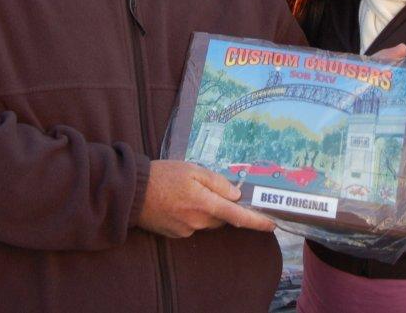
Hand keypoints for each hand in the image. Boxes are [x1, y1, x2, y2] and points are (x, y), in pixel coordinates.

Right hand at [137, 160, 274, 238]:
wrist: (133, 192)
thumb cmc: (163, 175)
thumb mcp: (192, 170)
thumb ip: (217, 182)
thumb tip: (235, 195)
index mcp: (205, 203)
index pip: (238, 215)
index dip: (257, 221)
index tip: (272, 224)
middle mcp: (198, 221)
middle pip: (222, 217)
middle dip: (222, 205)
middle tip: (208, 187)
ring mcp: (187, 230)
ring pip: (208, 221)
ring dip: (206, 209)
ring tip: (188, 192)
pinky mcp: (177, 234)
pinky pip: (194, 225)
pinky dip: (193, 214)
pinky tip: (178, 202)